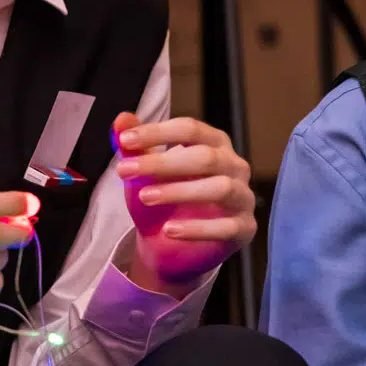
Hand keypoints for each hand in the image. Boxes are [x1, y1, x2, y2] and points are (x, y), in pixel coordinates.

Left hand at [113, 112, 255, 289]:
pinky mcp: (244, 228)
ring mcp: (242, 197)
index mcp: (213, 144)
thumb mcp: (144, 174)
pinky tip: (169, 230)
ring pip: (220, 188)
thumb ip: (135, 148)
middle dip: (162, 163)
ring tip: (145, 196)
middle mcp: (234, 166)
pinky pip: (226, 227)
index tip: (125, 140)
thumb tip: (122, 119)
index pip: (190, 129)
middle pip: (206, 157)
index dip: (158, 132)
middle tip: (125, 170)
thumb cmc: (162, 201)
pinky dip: (196, 229)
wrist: (171, 247)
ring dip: (179, 191)